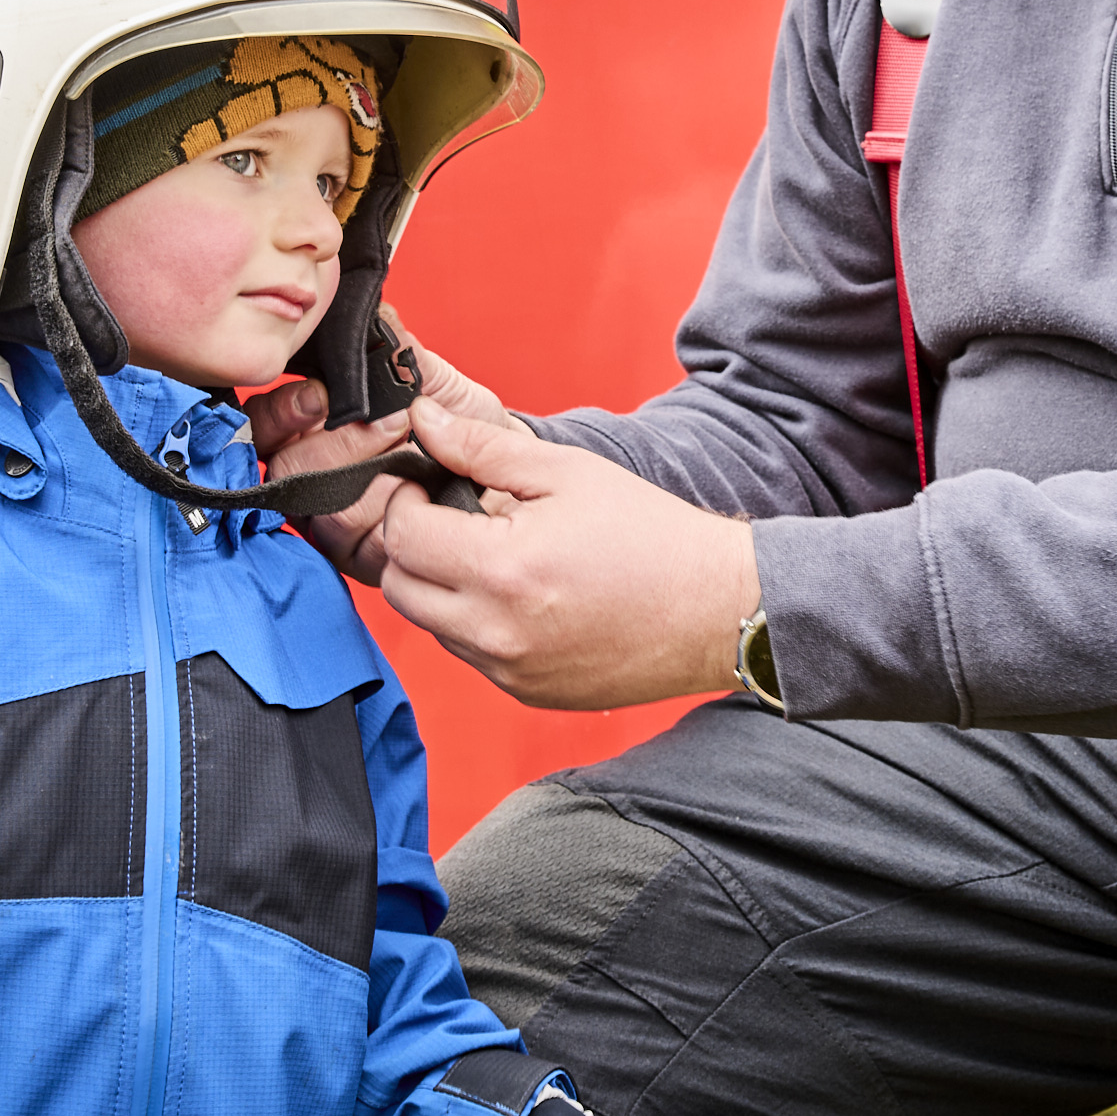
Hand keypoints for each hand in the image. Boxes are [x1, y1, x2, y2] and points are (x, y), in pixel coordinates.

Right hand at [250, 311, 514, 578]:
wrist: (514, 485)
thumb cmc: (471, 435)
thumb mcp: (441, 386)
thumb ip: (403, 352)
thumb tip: (378, 313)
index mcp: (319, 432)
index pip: (268, 425)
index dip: (282, 411)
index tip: (319, 395)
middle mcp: (318, 477)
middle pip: (283, 464)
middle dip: (330, 440)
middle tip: (382, 422)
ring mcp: (334, 519)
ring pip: (312, 500)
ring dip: (358, 469)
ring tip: (403, 443)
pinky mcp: (357, 555)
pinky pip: (345, 539)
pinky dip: (377, 508)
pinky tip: (409, 488)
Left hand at [372, 396, 758, 708]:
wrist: (716, 610)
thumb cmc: (650, 534)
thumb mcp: (568, 472)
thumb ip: (483, 446)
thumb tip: (423, 421)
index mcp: (502, 570)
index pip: (402, 536)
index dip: (405, 500)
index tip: (428, 485)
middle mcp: (496, 632)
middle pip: (400, 588)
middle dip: (413, 547)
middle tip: (451, 517)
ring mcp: (510, 671)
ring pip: (431, 625)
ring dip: (444, 587)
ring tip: (498, 555)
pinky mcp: (527, 694)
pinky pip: (471, 655)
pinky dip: (478, 623)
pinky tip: (525, 595)